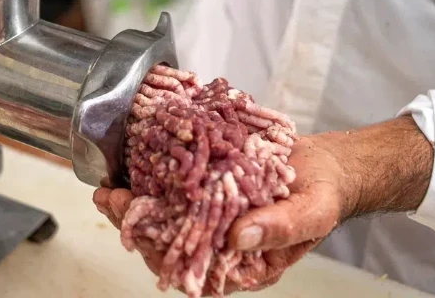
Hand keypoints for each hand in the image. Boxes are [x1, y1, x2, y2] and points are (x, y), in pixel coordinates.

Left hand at [95, 117, 433, 293]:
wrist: (325, 165)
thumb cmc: (322, 194)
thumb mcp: (312, 212)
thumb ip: (281, 227)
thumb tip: (240, 238)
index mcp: (244, 264)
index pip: (194, 269)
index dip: (161, 252)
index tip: (137, 231)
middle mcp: (220, 244)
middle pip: (169, 244)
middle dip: (134, 225)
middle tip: (111, 201)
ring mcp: (209, 218)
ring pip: (163, 220)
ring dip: (133, 206)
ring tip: (108, 189)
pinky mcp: (204, 191)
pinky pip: (172, 192)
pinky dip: (148, 182)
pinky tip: (127, 170)